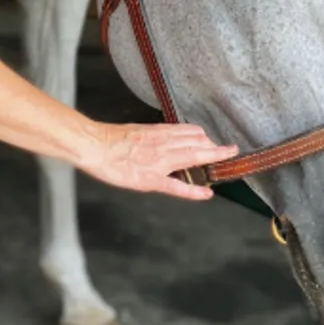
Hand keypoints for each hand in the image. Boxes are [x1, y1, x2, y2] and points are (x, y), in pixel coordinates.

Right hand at [77, 122, 238, 200]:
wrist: (94, 146)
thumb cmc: (110, 139)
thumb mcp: (137, 130)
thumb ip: (155, 135)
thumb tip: (166, 136)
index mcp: (158, 133)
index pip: (191, 132)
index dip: (205, 138)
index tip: (213, 141)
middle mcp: (163, 145)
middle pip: (198, 144)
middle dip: (216, 148)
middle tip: (229, 151)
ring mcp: (158, 163)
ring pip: (193, 158)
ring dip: (213, 160)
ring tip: (226, 162)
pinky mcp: (150, 179)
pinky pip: (176, 186)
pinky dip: (193, 191)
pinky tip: (207, 194)